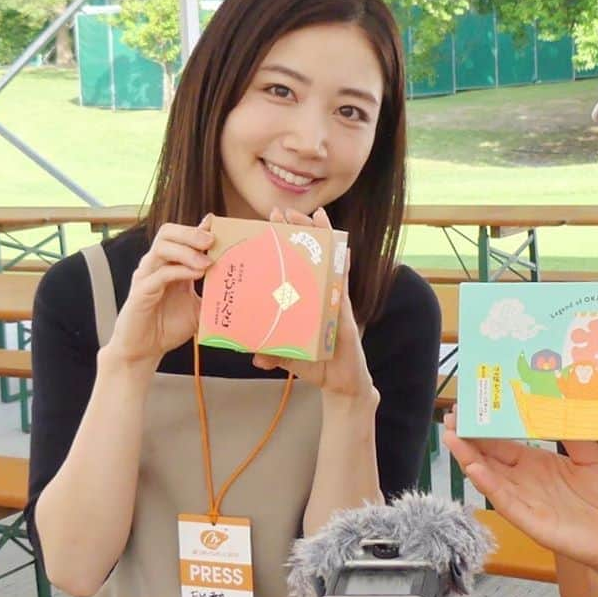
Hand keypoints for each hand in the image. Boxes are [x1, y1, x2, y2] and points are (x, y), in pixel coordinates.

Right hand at [106, 216, 213, 368]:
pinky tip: (197, 274)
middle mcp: (156, 265)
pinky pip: (159, 274)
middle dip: (191, 233)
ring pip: (162, 248)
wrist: (145, 351)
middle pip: (168, 233)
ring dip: (187, 251)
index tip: (221, 228)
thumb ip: (212, 291)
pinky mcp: (141, 292)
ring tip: (207, 262)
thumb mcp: (200, 306)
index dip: (199, 229)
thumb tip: (240, 283)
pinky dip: (179, 271)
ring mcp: (146, 277)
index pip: (181, 236)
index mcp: (170, 265)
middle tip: (213, 240)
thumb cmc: (169, 326)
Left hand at [252, 207, 375, 400]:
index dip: (282, 244)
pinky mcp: (345, 313)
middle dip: (298, 231)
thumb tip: (252, 354)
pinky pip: (343, 286)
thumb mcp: (286, 357)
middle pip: (309, 256)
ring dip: (322, 239)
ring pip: (327, 263)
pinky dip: (343, 267)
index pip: (292, 266)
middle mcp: (320, 295)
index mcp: (304, 300)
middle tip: (282, 212)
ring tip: (315, 216)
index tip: (270, 222)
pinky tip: (344, 250)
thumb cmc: (315, 365)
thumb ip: (270, 352)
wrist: (340, 384)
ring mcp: (334, 302)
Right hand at [442, 414, 597, 573]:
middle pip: (489, 457)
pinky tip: (475, 470)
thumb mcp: (593, 456)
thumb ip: (573, 432)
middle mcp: (526, 480)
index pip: (504, 441)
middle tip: (451, 417)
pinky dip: (489, 486)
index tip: (471, 407)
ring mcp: (526, 501)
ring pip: (490, 477)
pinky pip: (506, 502)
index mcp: (538, 463)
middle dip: (468, 437)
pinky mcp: (532, 521)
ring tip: (453, 437)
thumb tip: (560, 402)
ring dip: (469, 458)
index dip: (486, 426)